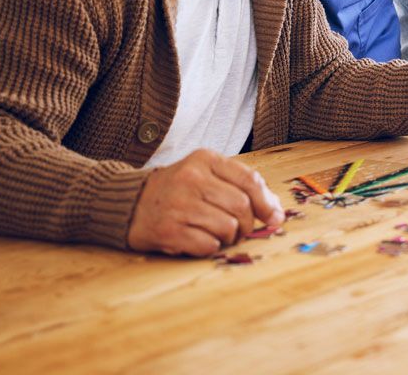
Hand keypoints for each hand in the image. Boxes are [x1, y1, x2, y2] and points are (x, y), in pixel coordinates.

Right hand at [127, 149, 284, 256]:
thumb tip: (277, 212)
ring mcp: (179, 204)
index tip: (275, 218)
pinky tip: (201, 240)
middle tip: (240, 230)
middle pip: (242, 207)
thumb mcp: (206, 174)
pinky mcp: (168, 230)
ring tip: (218, 234)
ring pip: (228, 227)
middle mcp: (191, 178)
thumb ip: (240, 186)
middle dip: (248, 224)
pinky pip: (208, 245)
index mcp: (205, 159)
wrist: (130, 203)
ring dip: (230, 237)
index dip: (267, 203)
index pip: (250, 181)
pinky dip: (211, 247)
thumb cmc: (178, 190)